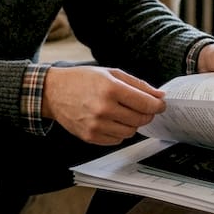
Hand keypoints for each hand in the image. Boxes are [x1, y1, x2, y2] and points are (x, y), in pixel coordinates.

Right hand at [40, 66, 166, 144]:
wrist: (53, 92)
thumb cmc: (82, 79)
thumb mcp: (110, 73)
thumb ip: (138, 85)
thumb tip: (159, 96)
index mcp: (110, 89)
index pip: (146, 104)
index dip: (158, 105)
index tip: (160, 104)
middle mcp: (104, 109)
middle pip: (141, 119)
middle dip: (147, 114)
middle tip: (142, 107)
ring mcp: (96, 125)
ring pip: (130, 132)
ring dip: (132, 123)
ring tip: (123, 112)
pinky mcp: (90, 137)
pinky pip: (117, 140)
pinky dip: (119, 131)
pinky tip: (111, 120)